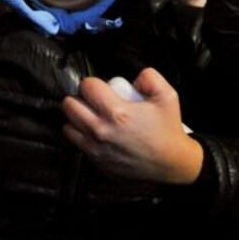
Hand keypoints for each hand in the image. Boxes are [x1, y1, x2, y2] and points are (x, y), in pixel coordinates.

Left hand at [62, 68, 203, 184]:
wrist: (170, 162)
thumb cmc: (167, 130)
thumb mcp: (167, 95)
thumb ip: (149, 77)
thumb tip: (133, 77)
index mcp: (117, 112)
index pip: (87, 86)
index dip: (93, 83)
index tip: (101, 87)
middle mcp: (101, 131)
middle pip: (70, 105)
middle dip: (81, 98)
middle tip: (94, 100)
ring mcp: (96, 148)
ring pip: (68, 125)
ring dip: (77, 118)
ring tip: (92, 116)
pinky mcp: (95, 160)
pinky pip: (76, 143)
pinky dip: (81, 135)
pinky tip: (96, 132)